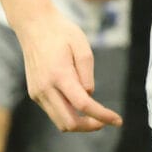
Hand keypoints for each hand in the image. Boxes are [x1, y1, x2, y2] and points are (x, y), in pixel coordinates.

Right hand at [21, 12, 122, 133]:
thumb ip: (87, 74)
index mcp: (59, 75)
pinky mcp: (35, 93)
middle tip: (105, 120)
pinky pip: (54, 112)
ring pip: (60, 122)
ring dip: (79, 123)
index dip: (102, 116)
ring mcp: (37, 93)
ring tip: (94, 114)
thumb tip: (89, 95)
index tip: (117, 121)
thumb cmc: (61, 33)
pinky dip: (68, 114)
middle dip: (90, 126)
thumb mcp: (82, 46)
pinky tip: (77, 103)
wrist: (34, 26)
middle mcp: (45, 88)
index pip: (83, 105)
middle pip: (69, 123)